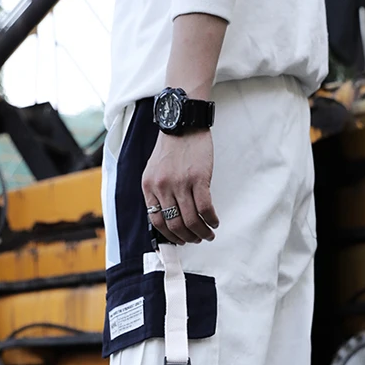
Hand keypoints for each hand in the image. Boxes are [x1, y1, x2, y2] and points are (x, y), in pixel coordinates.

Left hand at [142, 130, 217, 244]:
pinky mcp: (199, 179)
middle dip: (188, 237)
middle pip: (175, 224)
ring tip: (209, 234)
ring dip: (202, 232)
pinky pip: (205, 208)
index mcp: (149, 187)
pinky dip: (211, 220)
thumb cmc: (172, 148)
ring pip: (191, 220)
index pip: (157, 221)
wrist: (183, 124)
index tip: (181, 240)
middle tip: (197, 239)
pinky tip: (215, 221)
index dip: (170, 236)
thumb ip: (158, 192)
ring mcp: (181, 183)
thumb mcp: (155, 170)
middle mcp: (163, 187)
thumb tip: (170, 217)